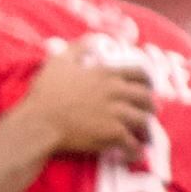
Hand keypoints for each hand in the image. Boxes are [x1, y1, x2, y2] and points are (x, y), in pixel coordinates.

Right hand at [20, 41, 155, 156]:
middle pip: (147, 98)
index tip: (148, 87)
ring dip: (146, 128)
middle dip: (151, 106)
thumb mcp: (60, 61)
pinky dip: (135, 150)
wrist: (39, 122)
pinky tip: (134, 153)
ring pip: (144, 121)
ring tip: (145, 134)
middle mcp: (116, 92)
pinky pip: (132, 143)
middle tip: (150, 112)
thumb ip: (79, 47)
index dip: (147, 81)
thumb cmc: (46, 92)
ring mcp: (116, 114)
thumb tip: (94, 39)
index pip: (140, 73)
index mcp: (107, 74)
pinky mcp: (112, 134)